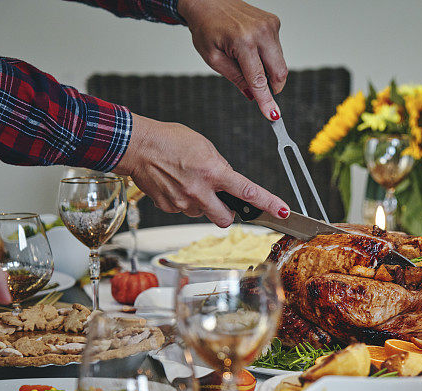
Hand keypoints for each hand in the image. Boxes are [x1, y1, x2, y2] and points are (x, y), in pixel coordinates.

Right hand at [114, 114, 289, 225]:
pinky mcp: (168, 207)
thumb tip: (228, 182)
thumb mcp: (205, 146)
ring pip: (203, 214)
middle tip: (222, 201)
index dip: (269, 204)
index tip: (284, 212)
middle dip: (228, 213)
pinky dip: (184, 201)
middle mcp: (200, 191)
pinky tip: (176, 185)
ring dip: (203, 204)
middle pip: (225, 219)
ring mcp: (183, 202)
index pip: (248, 192)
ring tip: (189, 183)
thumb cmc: (170, 140)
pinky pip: (184, 210)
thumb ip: (220, 167)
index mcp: (214, 172)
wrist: (137, 146)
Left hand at [178, 0, 286, 118]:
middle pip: (279, 72)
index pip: (259, 79)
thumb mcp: (213, 58)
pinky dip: (266, 56)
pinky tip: (250, 47)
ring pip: (279, 62)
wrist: (208, 1)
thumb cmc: (206, 27)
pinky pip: (277, 50)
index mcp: (243, 41)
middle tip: (257, 88)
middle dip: (271, 86)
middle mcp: (261, 31)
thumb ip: (236, 78)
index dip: (266, 100)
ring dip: (267, 69)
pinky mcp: (274, 23)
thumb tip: (253, 96)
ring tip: (245, 58)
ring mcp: (270, 25)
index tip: (273, 115)